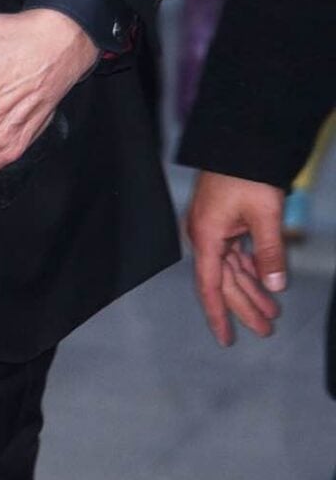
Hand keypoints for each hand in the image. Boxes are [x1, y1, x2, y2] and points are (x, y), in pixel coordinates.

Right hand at [184, 171, 285, 345]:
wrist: (240, 140)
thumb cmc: (246, 173)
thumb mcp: (264, 216)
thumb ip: (270, 253)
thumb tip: (276, 286)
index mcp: (206, 235)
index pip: (210, 286)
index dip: (218, 316)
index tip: (226, 340)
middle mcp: (204, 234)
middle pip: (224, 281)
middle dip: (245, 307)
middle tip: (267, 330)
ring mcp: (213, 226)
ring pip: (231, 268)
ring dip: (251, 289)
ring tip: (273, 312)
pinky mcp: (223, 219)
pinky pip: (234, 252)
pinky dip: (250, 268)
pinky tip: (264, 281)